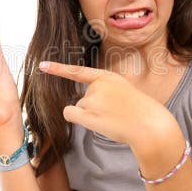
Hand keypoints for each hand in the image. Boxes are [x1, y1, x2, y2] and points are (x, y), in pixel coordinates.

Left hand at [38, 61, 177, 148]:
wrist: (149, 125)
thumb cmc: (140, 112)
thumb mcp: (125, 92)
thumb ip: (105, 93)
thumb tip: (81, 104)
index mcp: (108, 77)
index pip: (79, 72)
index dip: (58, 69)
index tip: (42, 65)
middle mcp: (97, 85)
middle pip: (82, 98)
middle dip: (94, 107)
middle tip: (114, 113)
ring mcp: (92, 99)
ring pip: (80, 108)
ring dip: (92, 116)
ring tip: (112, 119)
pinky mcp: (88, 113)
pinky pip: (71, 114)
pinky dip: (78, 118)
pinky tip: (97, 122)